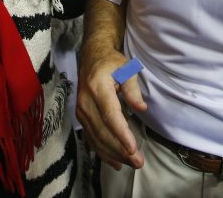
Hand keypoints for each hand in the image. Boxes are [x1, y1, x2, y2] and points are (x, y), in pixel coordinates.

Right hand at [77, 48, 146, 168]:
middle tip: (138, 162)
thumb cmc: (111, 62)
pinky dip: (103, 152)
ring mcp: (81, 111)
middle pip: (102, 131)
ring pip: (96, 138)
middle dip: (120, 150)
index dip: (121, 134)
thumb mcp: (126, 68)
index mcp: (97, 87)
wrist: (90, 57)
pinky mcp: (81, 117)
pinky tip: (116, 162)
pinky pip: (91, 138)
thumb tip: (141, 109)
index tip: (133, 148)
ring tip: (131, 164)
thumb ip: (133, 88)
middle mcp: (85, 101)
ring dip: (113, 154)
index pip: (109, 115)